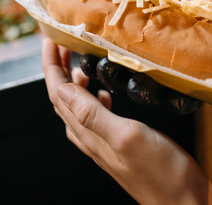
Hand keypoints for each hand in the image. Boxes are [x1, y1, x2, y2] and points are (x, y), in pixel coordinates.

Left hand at [42, 38, 211, 203]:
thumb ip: (92, 114)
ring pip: (78, 106)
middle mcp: (91, 138)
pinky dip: (95, 97)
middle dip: (58, 68)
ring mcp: (105, 143)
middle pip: (63, 98)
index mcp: (88, 132)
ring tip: (80, 60)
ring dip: (74, 81)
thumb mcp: (126, 136)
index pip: (57, 93)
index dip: (50, 64)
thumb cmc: (161, 174)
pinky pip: (97, 116)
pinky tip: (107, 92)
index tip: (49, 37)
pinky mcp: (122, 145)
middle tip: (62, 41)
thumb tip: (62, 87)